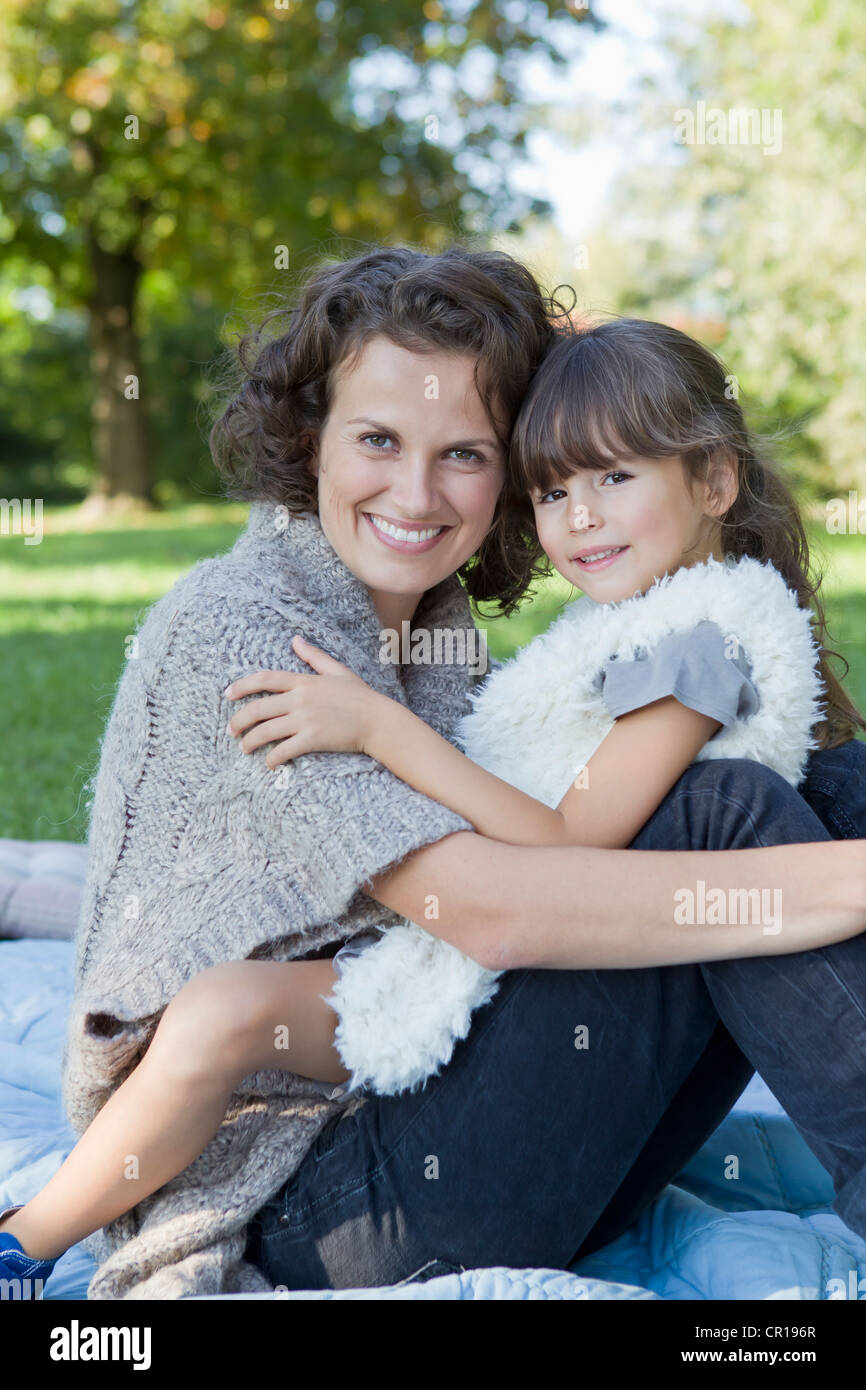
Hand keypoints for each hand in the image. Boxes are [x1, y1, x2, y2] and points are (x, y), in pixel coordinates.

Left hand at [225, 635, 381, 767]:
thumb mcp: (338, 671)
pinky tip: (269, 763)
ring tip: (245, 749)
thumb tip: (295, 640)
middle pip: (257, 709)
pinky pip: (283, 750)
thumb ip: (314, 656)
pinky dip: (271, 758)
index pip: (264, 679)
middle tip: (231, 731)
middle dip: (238, 721)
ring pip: (265, 731)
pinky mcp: (312, 740)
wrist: (379, 721)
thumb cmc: (361, 697)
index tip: (227, 694)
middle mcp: (300, 699)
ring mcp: (305, 720)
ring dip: (250, 742)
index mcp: (304, 681)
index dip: (242, 685)